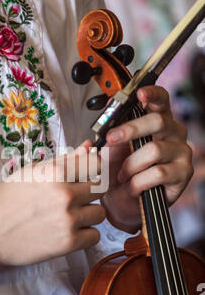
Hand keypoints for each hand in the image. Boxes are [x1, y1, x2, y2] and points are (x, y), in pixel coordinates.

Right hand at [0, 142, 105, 268]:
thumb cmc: (7, 201)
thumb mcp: (32, 173)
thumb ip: (65, 160)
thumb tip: (88, 146)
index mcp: (55, 173)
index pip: (96, 164)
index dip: (93, 169)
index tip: (87, 176)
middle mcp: (65, 194)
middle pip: (100, 189)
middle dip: (89, 193)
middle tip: (74, 199)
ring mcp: (69, 219)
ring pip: (100, 213)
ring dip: (88, 215)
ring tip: (69, 217)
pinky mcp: (68, 242)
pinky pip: (95, 236)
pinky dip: (85, 235)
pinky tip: (69, 232)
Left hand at [101, 85, 193, 232]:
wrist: (124, 202)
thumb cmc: (120, 171)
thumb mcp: (112, 148)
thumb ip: (113, 128)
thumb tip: (110, 107)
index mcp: (158, 121)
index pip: (161, 100)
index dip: (152, 94)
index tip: (139, 93)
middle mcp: (174, 133)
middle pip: (158, 121)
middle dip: (130, 129)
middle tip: (110, 139)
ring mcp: (181, 152)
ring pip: (154, 150)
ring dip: (131, 165)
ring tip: (121, 176)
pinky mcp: (183, 173)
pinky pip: (158, 173)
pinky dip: (138, 181)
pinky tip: (132, 187)